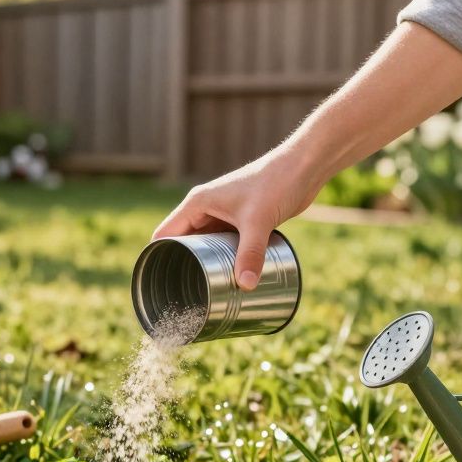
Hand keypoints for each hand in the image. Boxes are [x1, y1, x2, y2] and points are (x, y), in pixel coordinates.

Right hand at [153, 150, 319, 290]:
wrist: (303, 167)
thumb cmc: (275, 183)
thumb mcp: (258, 221)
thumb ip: (251, 253)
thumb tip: (246, 285)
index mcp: (197, 203)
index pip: (164, 234)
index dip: (158, 258)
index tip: (159, 284)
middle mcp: (205, 209)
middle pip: (183, 243)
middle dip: (183, 266)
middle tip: (184, 295)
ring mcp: (223, 215)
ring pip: (205, 246)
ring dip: (205, 265)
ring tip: (203, 292)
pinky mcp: (241, 222)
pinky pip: (224, 245)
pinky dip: (224, 260)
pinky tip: (228, 278)